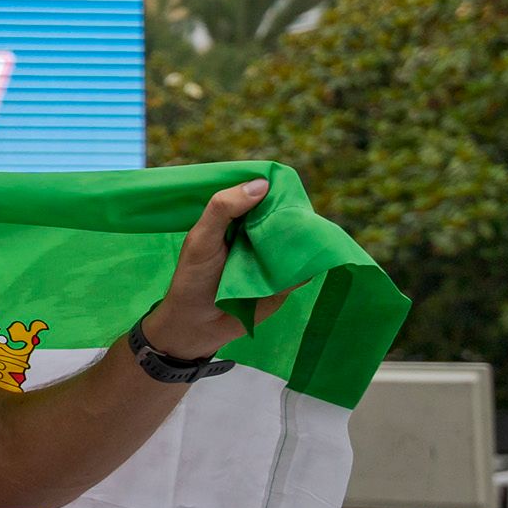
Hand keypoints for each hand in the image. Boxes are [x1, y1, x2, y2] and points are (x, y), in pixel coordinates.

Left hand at [141, 178, 294, 358]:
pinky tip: (314, 258)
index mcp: (238, 218)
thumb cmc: (193, 277)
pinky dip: (309, 264)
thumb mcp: (201, 239)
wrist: (197, 324)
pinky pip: (305, 268)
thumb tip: (261, 185)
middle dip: (295, 212)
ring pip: (300, 240)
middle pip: (287, 215)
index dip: (275, 187)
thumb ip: (222, 209)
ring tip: (309, 234)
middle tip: (300, 213)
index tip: (287, 182)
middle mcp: (260, 234)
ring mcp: (275, 257)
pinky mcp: (288, 280)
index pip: (262, 194)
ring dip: (306, 237)